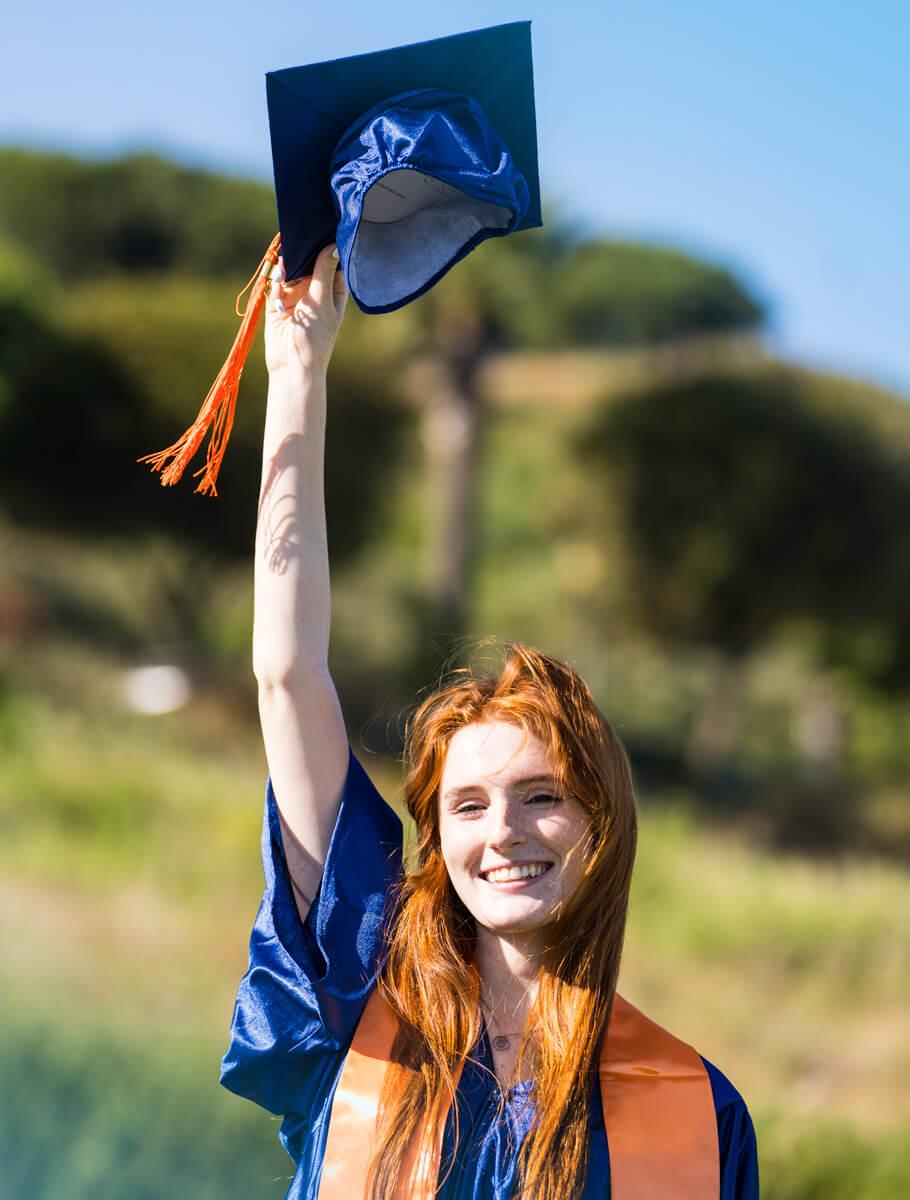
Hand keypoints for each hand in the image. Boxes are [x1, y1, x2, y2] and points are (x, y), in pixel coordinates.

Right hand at [264, 243, 348, 374]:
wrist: (292, 365)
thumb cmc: (316, 338)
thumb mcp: (322, 302)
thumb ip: (324, 273)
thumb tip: (332, 245)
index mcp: (333, 291)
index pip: (331, 261)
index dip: (326, 245)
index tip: (321, 228)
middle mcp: (315, 290)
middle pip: (308, 262)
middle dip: (302, 251)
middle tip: (298, 235)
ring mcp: (296, 295)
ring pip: (290, 270)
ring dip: (287, 266)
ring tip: (285, 259)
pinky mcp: (278, 302)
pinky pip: (276, 284)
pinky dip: (276, 282)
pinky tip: (279, 285)